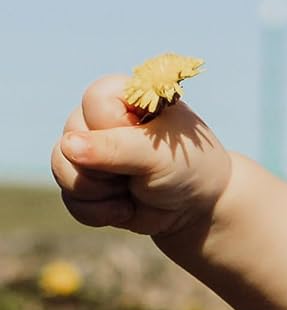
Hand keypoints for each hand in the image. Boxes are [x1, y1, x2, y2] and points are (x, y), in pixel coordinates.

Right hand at [51, 75, 232, 239]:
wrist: (201, 211)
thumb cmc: (188, 171)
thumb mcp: (159, 157)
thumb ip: (116, 149)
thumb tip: (68, 146)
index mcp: (121, 96)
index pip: (94, 102)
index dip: (116, 128)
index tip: (147, 141)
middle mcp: (97, 120)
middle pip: (71, 136)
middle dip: (108, 166)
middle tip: (143, 172)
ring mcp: (88, 152)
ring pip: (62, 168)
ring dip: (100, 191)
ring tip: (133, 191)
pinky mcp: (86, 184)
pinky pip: (71, 199)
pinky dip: (99, 212)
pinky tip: (126, 209)